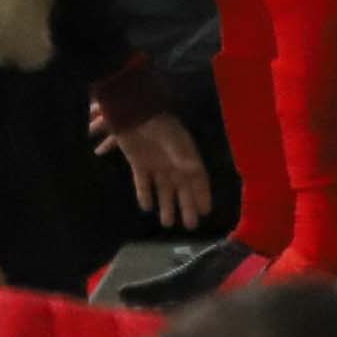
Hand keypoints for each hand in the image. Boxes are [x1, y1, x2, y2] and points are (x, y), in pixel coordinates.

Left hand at [97, 111, 213, 229]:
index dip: (202, 194)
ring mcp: (156, 163)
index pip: (197, 178)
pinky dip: (145, 194)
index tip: (205, 211)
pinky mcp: (139, 163)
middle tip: (190, 226)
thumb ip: (181, 153)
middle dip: (186, 206)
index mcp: (185, 154)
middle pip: (182, 188)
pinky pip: (143, 183)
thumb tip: (193, 169)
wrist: (131, 110)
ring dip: (166, 205)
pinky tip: (146, 207)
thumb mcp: (171, 136)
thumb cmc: (155, 121)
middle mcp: (173, 161)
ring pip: (164, 189)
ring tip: (167, 223)